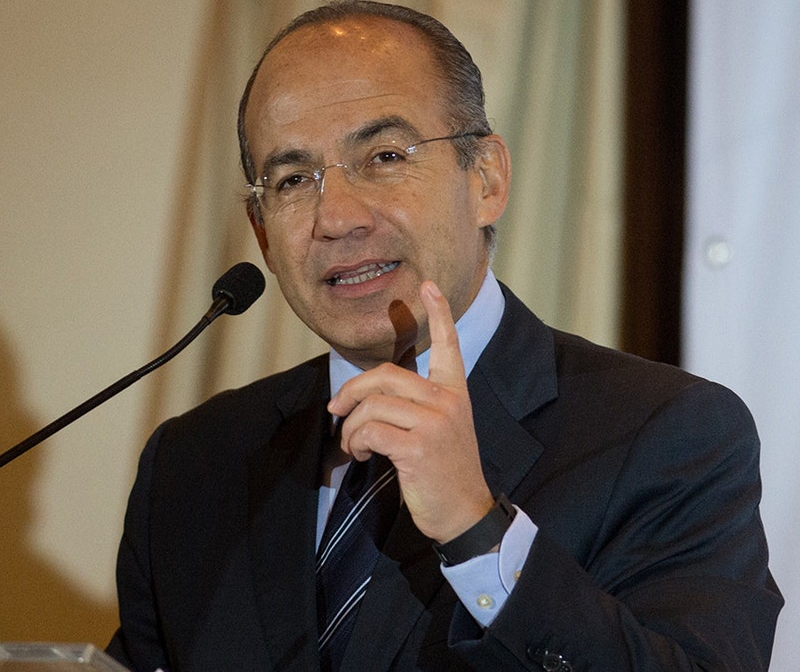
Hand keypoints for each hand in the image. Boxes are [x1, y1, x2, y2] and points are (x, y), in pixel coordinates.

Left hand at [327, 280, 492, 542]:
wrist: (464, 513)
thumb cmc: (443, 472)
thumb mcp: (439, 430)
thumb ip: (414, 406)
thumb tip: (363, 399)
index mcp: (455, 392)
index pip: (448, 345)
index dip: (438, 314)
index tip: (429, 286)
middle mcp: (447, 401)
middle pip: (384, 375)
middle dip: (350, 392)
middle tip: (335, 412)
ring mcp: (435, 422)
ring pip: (371, 406)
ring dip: (350, 429)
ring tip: (355, 446)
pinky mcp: (418, 446)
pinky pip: (370, 430)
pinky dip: (356, 443)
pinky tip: (363, 456)